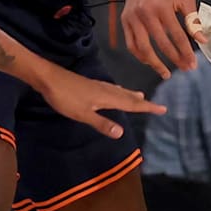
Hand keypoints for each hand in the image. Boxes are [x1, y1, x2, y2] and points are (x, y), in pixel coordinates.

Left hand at [37, 67, 165, 138]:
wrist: (47, 78)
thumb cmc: (64, 97)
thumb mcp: (82, 114)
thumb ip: (101, 123)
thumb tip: (122, 133)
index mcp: (106, 97)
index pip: (131, 104)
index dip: (147, 107)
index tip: (162, 109)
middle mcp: (105, 89)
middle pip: (127, 96)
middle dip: (142, 101)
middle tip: (155, 104)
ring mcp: (96, 85)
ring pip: (118, 90)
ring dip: (130, 94)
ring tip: (139, 95)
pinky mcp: (88, 84)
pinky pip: (109, 88)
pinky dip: (118, 90)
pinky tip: (113, 90)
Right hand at [122, 0, 201, 79]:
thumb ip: (193, 20)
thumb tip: (202, 41)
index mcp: (161, 7)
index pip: (176, 36)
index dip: (185, 52)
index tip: (192, 64)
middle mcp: (144, 13)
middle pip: (159, 44)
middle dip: (173, 59)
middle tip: (184, 69)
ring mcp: (132, 16)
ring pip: (141, 47)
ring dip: (154, 62)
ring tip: (165, 72)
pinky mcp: (124, 19)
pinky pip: (130, 42)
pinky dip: (139, 54)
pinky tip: (149, 60)